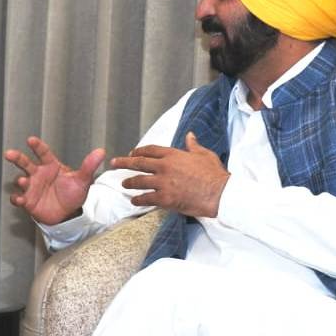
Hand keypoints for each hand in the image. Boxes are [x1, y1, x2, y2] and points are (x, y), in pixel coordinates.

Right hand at [3, 136, 105, 225]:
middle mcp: (38, 174)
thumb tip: (100, 152)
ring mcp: (31, 187)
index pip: (43, 153)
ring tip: (24, 181)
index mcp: (50, 166)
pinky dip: (17, 198)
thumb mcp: (83, 180)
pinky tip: (20, 199)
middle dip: (17, 158)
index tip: (31, 140)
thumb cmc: (73, 194)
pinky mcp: (27, 201)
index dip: (37, 146)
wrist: (68, 214)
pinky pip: (18, 198)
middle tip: (10, 154)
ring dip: (20, 180)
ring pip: (20, 180)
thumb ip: (89, 166)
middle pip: (25, 163)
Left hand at [108, 131, 228, 217]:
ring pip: (139, 181)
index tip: (132, 153)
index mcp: (173, 154)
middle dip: (124, 163)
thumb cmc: (215, 174)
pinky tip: (134, 201)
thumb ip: (193, 145)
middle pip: (138, 163)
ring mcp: (163, 183)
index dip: (139, 151)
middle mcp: (165, 167)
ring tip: (124, 184)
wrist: (221, 193)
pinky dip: (138, 200)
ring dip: (129, 182)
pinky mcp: (165, 198)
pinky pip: (146, 199)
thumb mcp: (204, 154)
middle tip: (114, 163)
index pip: (150, 150)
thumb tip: (189, 135)